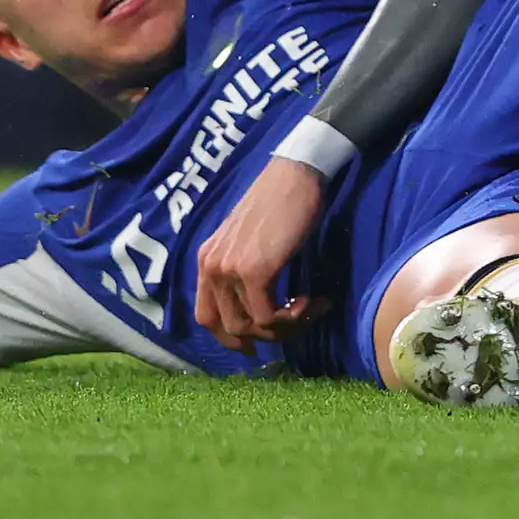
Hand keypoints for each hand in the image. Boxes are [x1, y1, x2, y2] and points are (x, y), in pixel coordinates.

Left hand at [192, 157, 329, 351]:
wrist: (296, 173)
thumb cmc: (280, 200)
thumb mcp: (248, 236)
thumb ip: (242, 265)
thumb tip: (258, 303)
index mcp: (207, 258)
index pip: (205, 316)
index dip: (229, 339)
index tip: (255, 345)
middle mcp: (212, 266)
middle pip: (227, 328)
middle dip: (263, 336)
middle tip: (294, 325)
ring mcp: (230, 269)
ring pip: (249, 326)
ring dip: (283, 328)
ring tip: (309, 311)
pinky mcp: (254, 271)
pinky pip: (269, 316)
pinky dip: (294, 317)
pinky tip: (313, 302)